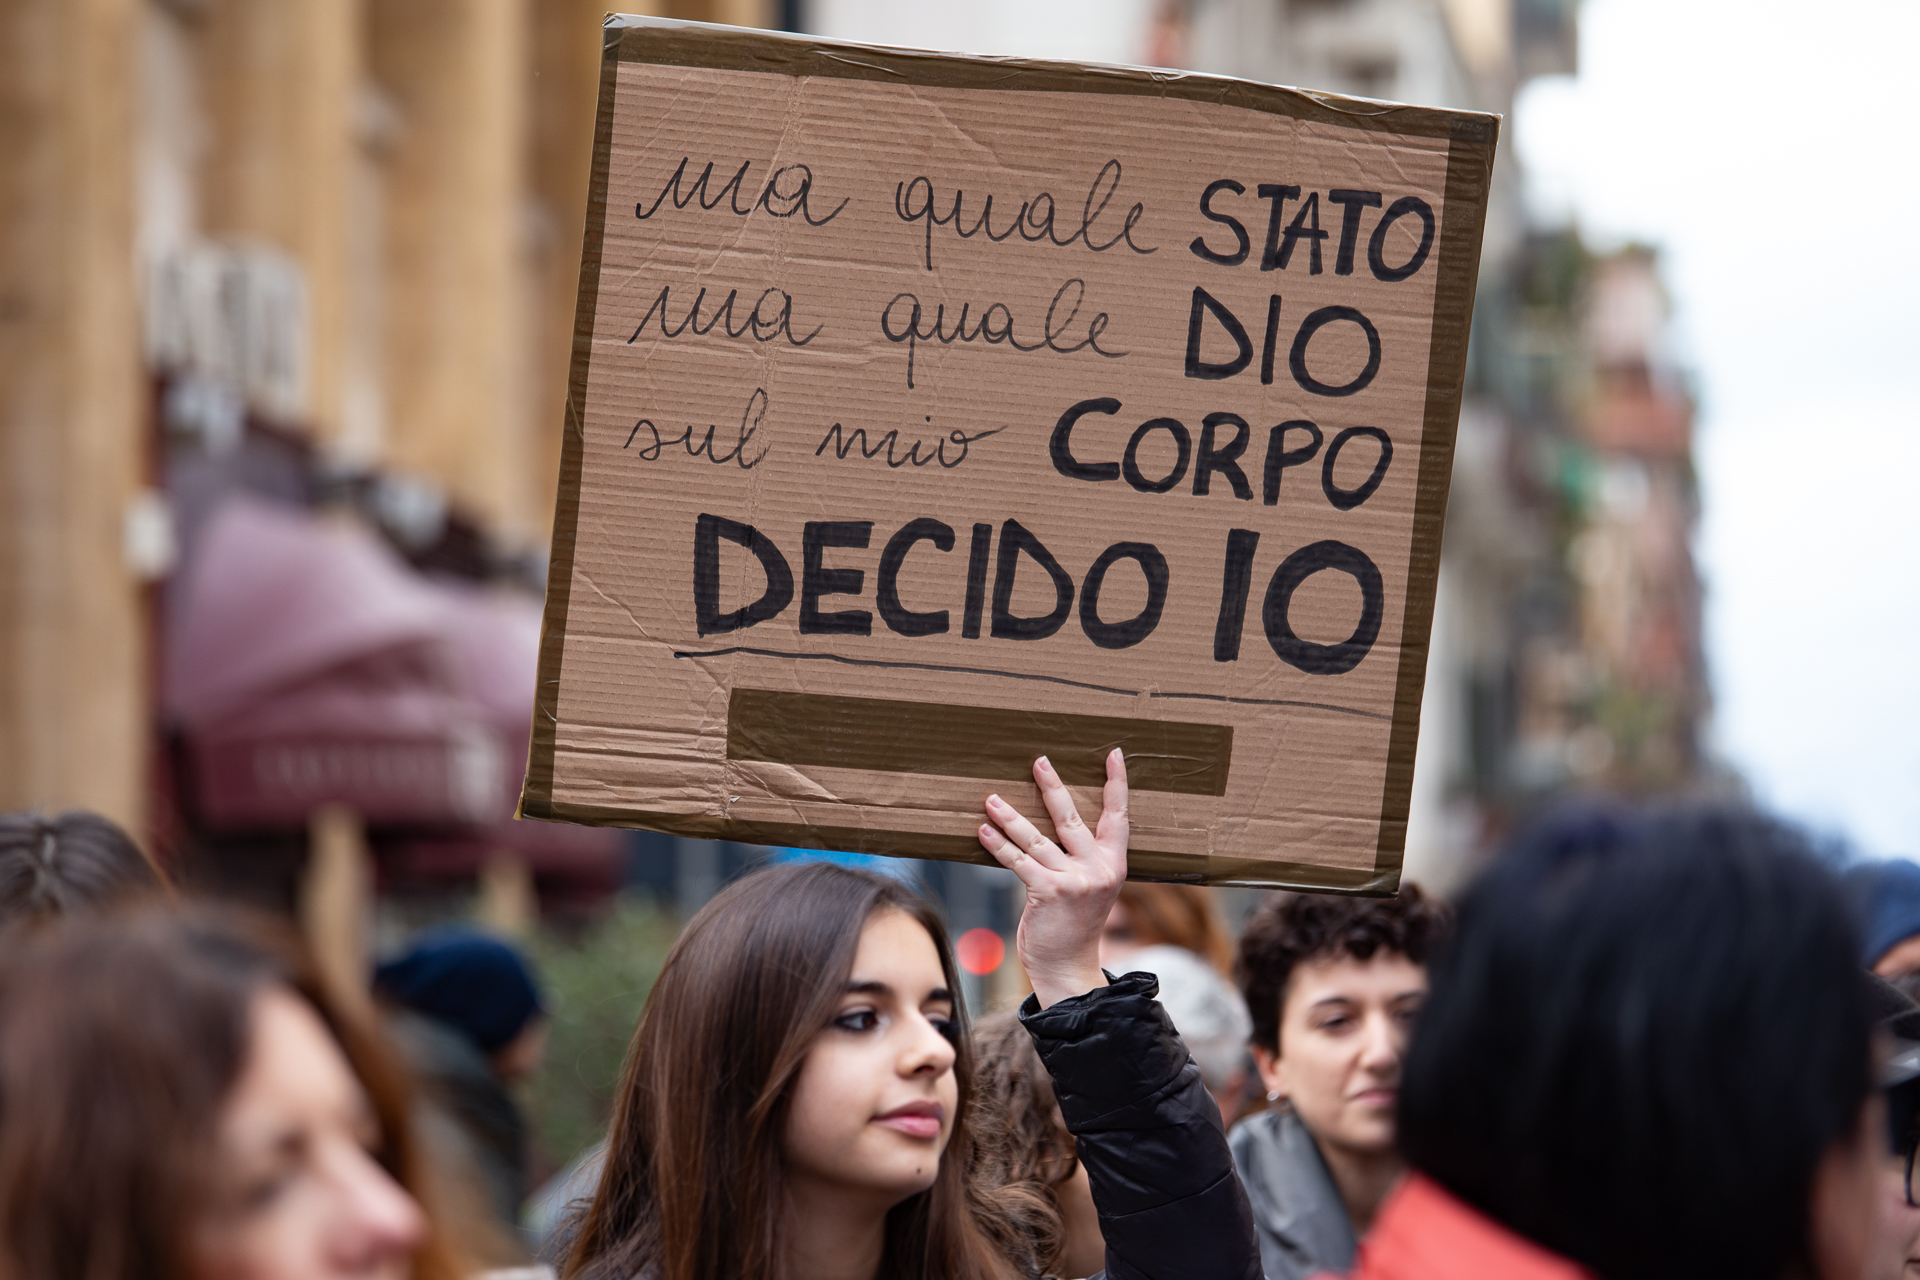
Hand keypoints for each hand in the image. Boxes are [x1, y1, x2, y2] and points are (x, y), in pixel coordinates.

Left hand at [978, 749, 1128, 1008]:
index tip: (1113, 753)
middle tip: (1039, 761)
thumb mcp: (1092, 888)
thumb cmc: (1074, 924)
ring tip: (992, 798)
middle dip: (1052, 787)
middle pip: (1072, 818)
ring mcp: (1074, 881)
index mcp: (1114, 864)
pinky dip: (998, 845)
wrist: (1068, 966)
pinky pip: (1018, 861)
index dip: (1116, 783)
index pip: (1119, 816)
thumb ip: (1084, 859)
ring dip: (1010, 816)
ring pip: (1037, 838)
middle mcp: (1098, 869)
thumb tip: (1056, 824)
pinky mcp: (1048, 892)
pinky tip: (982, 830)